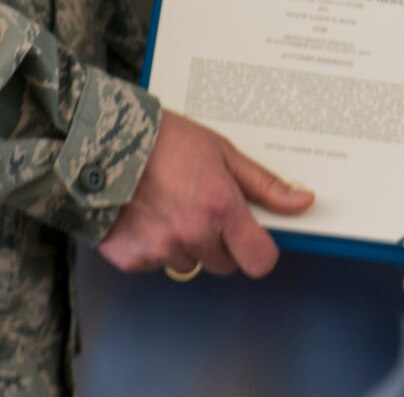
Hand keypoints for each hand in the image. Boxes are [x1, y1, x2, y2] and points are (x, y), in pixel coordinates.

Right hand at [97, 110, 313, 277]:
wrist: (101, 140)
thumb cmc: (164, 139)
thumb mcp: (222, 152)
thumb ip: (263, 184)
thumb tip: (302, 201)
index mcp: (221, 209)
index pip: (260, 260)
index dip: (259, 251)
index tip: (253, 238)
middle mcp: (193, 235)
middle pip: (224, 263)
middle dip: (219, 242)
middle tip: (200, 206)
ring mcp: (160, 250)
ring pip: (187, 263)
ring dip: (184, 243)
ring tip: (167, 204)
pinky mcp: (130, 258)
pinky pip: (154, 263)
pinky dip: (151, 244)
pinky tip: (143, 213)